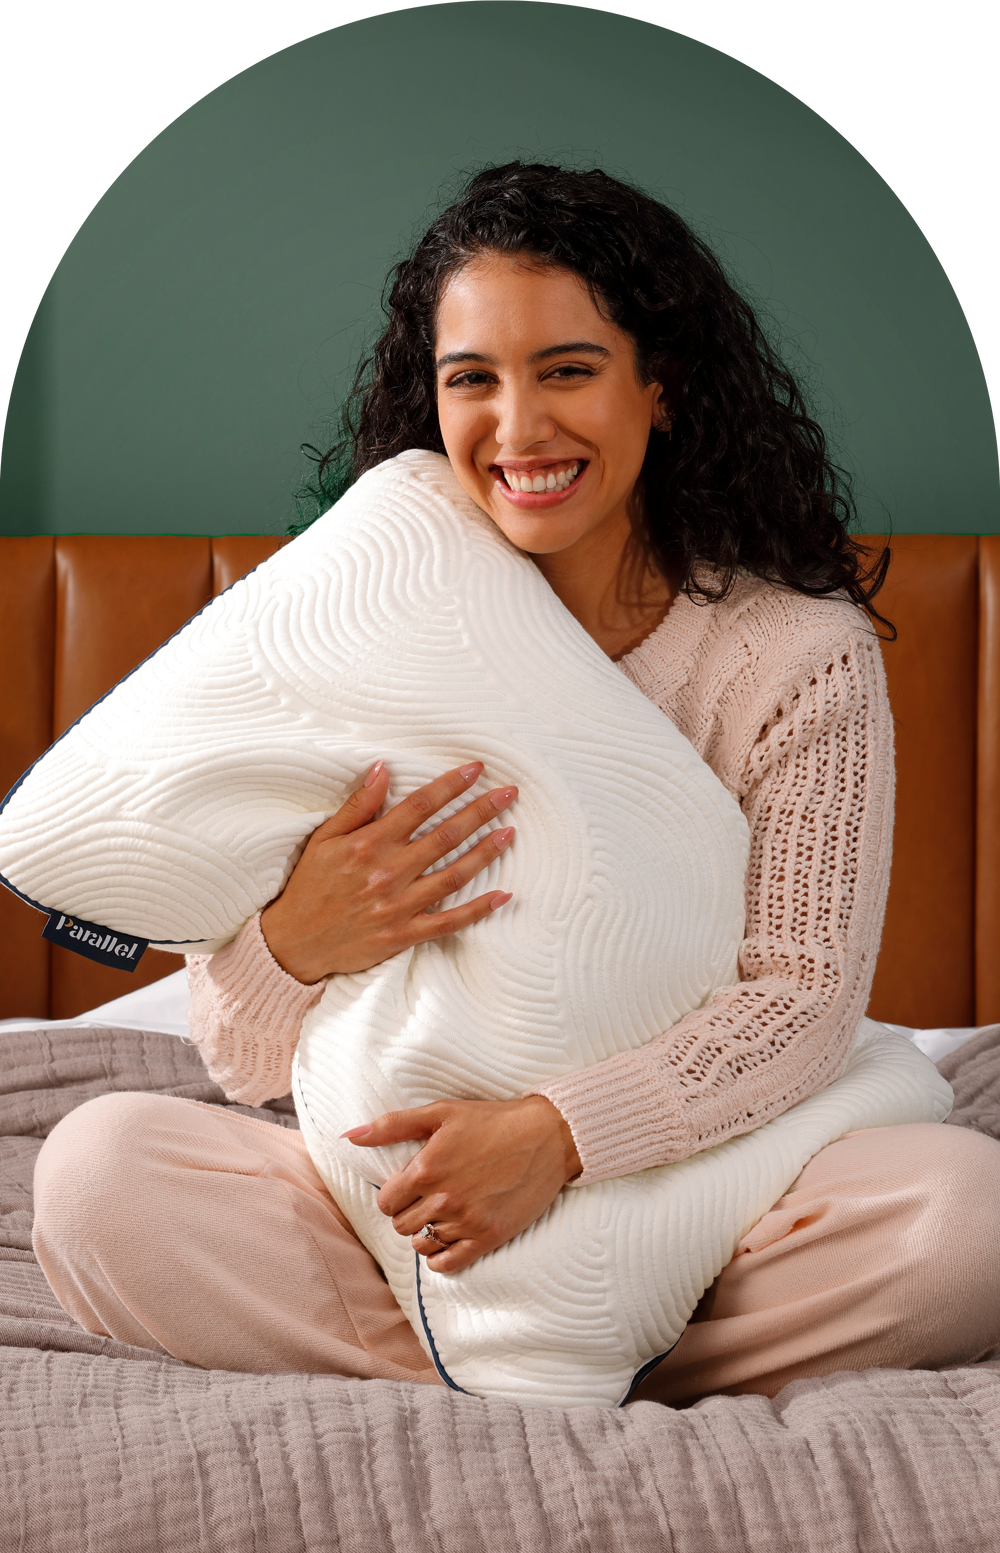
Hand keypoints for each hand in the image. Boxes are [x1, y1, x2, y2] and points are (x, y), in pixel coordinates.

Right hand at [260, 761, 515, 983]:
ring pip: (453, 875)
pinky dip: (477, 910)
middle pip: (444, 835)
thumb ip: (358, 805)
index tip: (476, 769)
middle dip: (480, 811)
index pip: (419, 806)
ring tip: (510, 832)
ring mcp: (398, 905)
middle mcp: (388, 872)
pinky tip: (503, 895)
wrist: (294, 943)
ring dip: (485, 853)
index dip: (450, 785)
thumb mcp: (324, 839)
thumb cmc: (309, 886)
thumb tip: (382, 768)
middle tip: (509, 793)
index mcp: (369, 844)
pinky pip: (448, 922)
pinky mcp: (404, 934)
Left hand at [343, 1096, 582, 1272]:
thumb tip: (349, 1135)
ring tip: (441, 1214)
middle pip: (401, 1225)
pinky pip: (448, 1263)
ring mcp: (466, 1221)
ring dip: (426, 1232)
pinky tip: (446, 1240)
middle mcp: (443, 1199)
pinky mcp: (489, 1237)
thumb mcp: (441, 1111)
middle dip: (408, 1213)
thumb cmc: (493, 1120)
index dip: (394, 1195)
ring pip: (422, 1244)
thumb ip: (393, 1125)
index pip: (386, 1202)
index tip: (408, 1187)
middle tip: (426, 1199)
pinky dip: (440, 1257)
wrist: (548, 1136)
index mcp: (426, 1168)